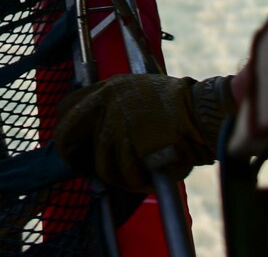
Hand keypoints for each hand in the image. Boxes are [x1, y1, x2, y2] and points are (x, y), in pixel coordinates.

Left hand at [52, 73, 231, 190]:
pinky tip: (151, 173)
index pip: (68, 108)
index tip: (75, 148)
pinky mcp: (128, 143)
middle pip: (67, 135)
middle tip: (89, 172)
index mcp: (108, 88)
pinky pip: (124, 174)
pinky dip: (137, 180)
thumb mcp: (139, 94)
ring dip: (121, 175)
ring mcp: (115, 123)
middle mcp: (105, 102)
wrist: (200, 110)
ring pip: (101, 164)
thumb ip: (115, 110)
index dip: (68, 132)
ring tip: (141, 172)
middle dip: (76, 160)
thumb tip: (96, 137)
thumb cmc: (177, 107)